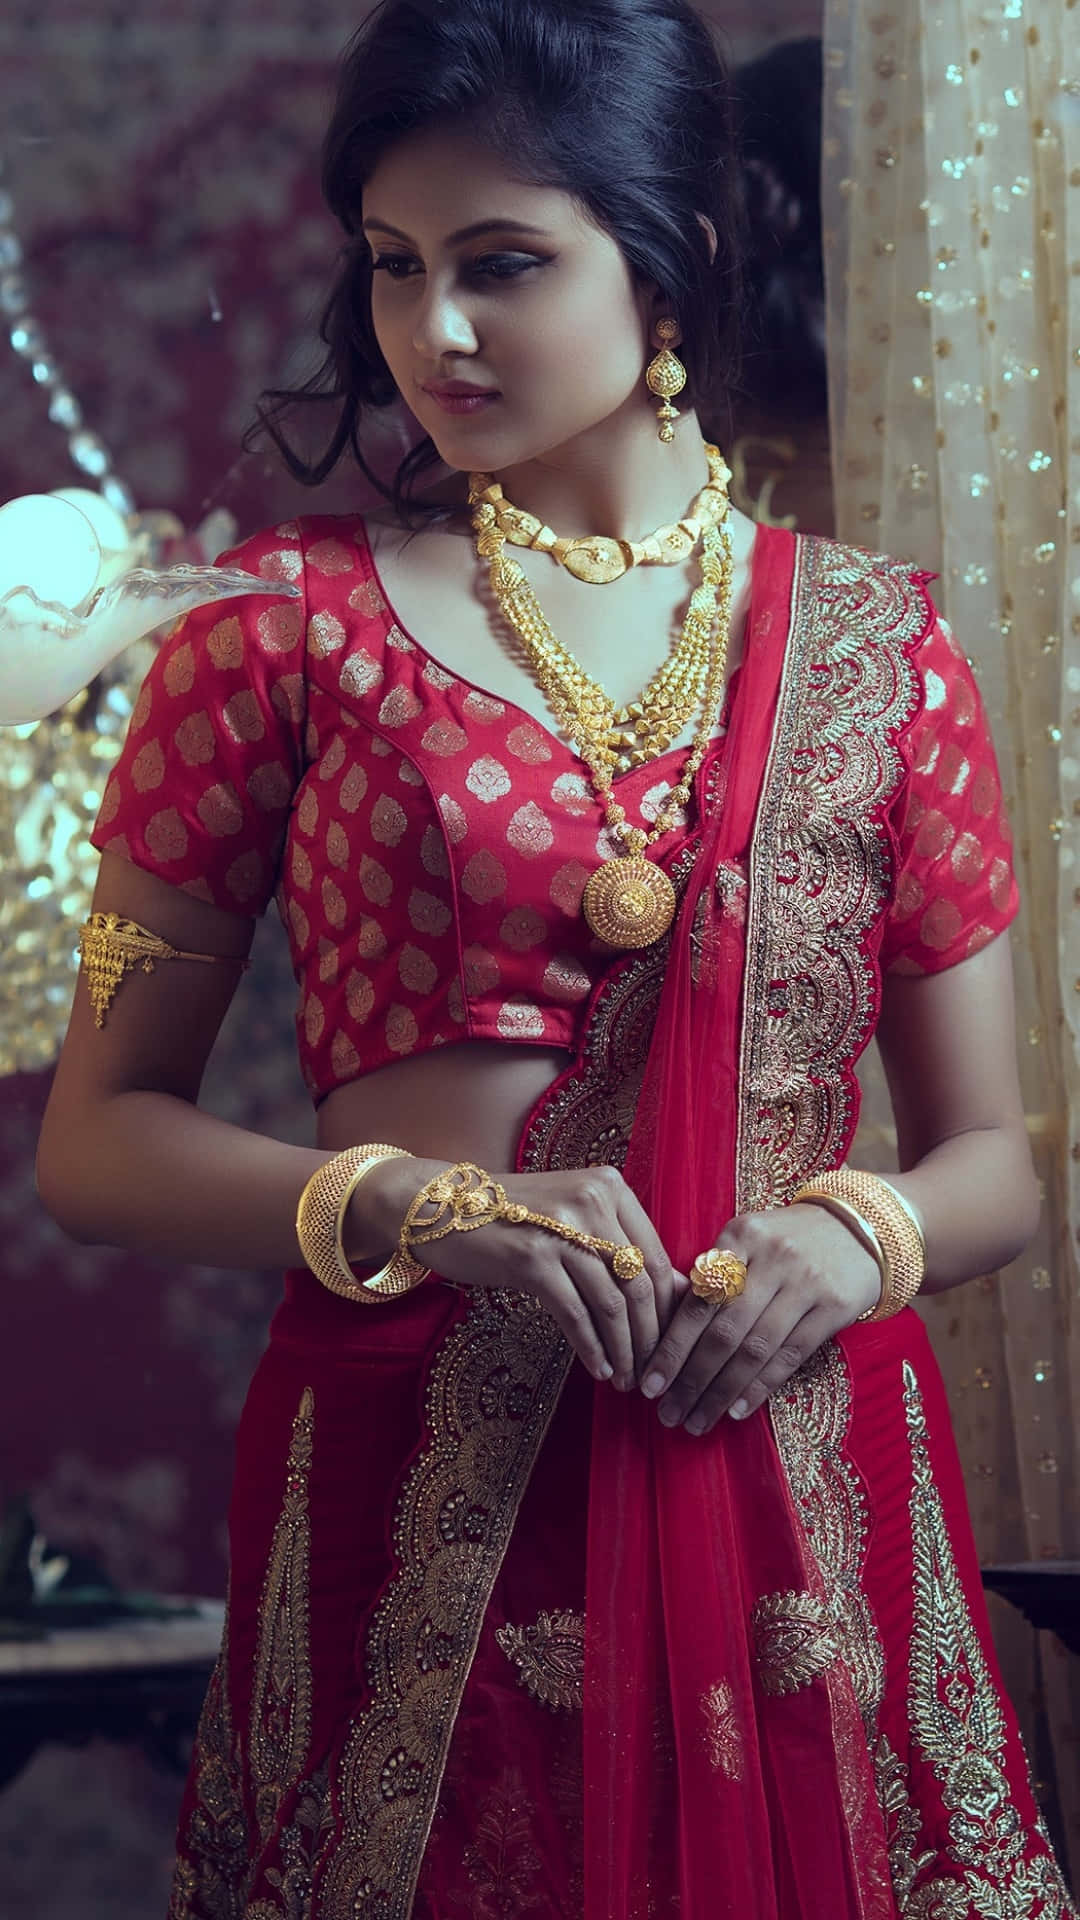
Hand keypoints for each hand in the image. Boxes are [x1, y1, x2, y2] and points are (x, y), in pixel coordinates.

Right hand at [358, 1156, 679, 1390]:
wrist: (439, 1208)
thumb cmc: (513, 1219)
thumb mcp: (571, 1221)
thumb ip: (620, 1246)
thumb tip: (679, 1292)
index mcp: (609, 1186)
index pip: (655, 1256)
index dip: (666, 1309)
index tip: (668, 1345)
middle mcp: (591, 1200)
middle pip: (639, 1282)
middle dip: (650, 1336)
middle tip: (651, 1373)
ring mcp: (560, 1228)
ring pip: (610, 1302)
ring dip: (623, 1349)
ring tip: (626, 1379)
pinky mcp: (531, 1257)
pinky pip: (575, 1313)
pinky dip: (591, 1347)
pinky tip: (598, 1368)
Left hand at [639, 1204, 881, 1434]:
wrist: (859, 1227)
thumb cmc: (787, 1240)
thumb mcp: (748, 1241)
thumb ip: (712, 1276)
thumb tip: (665, 1329)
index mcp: (740, 1237)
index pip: (697, 1301)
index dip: (671, 1348)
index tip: (649, 1384)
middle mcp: (772, 1258)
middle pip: (723, 1331)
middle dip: (691, 1379)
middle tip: (668, 1414)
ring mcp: (806, 1282)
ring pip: (754, 1349)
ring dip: (721, 1392)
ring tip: (697, 1421)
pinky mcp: (835, 1306)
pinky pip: (790, 1355)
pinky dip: (760, 1387)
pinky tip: (737, 1410)